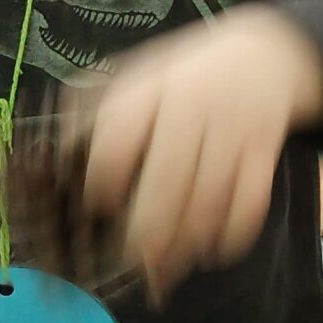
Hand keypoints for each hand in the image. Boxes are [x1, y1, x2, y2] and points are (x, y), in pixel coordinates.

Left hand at [80, 7, 322, 293]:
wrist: (265, 55)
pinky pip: (250, 203)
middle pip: (165, 183)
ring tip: (168, 267)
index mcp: (150, 91)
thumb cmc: (187, 75)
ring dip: (186, 244)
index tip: (100, 206)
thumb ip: (101, 108)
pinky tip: (212, 249)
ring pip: (208, 200)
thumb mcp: (140, 73)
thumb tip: (57, 152)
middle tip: (134, 262)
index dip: (103, 184)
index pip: (117, 143)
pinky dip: (231, 236)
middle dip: (147, 234)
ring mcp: (233, 131)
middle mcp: (192, 110)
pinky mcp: (265, 151)